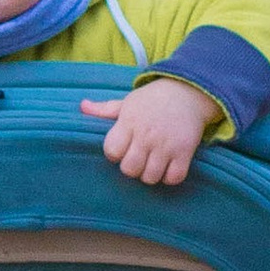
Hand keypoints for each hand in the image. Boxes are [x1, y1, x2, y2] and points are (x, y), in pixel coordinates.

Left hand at [84, 74, 219, 186]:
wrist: (187, 92)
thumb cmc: (152, 100)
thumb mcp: (127, 102)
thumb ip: (104, 109)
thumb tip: (82, 107)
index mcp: (129, 122)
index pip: (111, 151)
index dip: (114, 154)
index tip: (122, 148)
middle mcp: (146, 135)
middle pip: (129, 169)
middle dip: (131, 168)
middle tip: (138, 159)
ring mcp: (166, 144)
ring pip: (150, 177)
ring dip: (149, 174)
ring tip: (152, 163)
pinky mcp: (185, 151)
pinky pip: (174, 177)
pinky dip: (170, 177)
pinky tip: (168, 167)